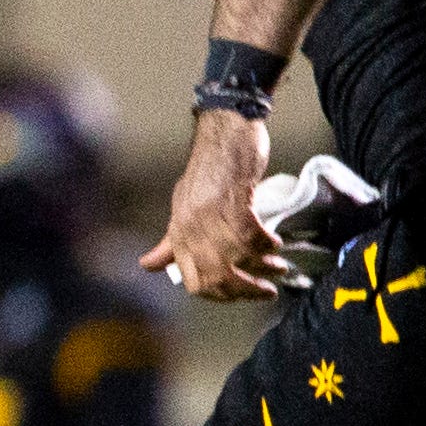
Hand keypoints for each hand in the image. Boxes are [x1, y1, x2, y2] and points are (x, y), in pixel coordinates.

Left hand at [142, 109, 285, 300]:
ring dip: (264, 268)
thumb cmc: (207, 169)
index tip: (238, 295)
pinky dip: (267, 244)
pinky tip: (275, 243)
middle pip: (216, 277)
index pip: (192, 280)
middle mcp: (191, 228)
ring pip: (238, 260)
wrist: (224, 131)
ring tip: (278, 268)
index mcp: (179, 232)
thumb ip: (171, 241)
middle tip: (265, 291)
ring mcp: (210, 216)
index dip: (217, 294)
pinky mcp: (234, 201)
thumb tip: (148, 265)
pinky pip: (252, 236)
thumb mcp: (182, 206)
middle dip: (244, 290)